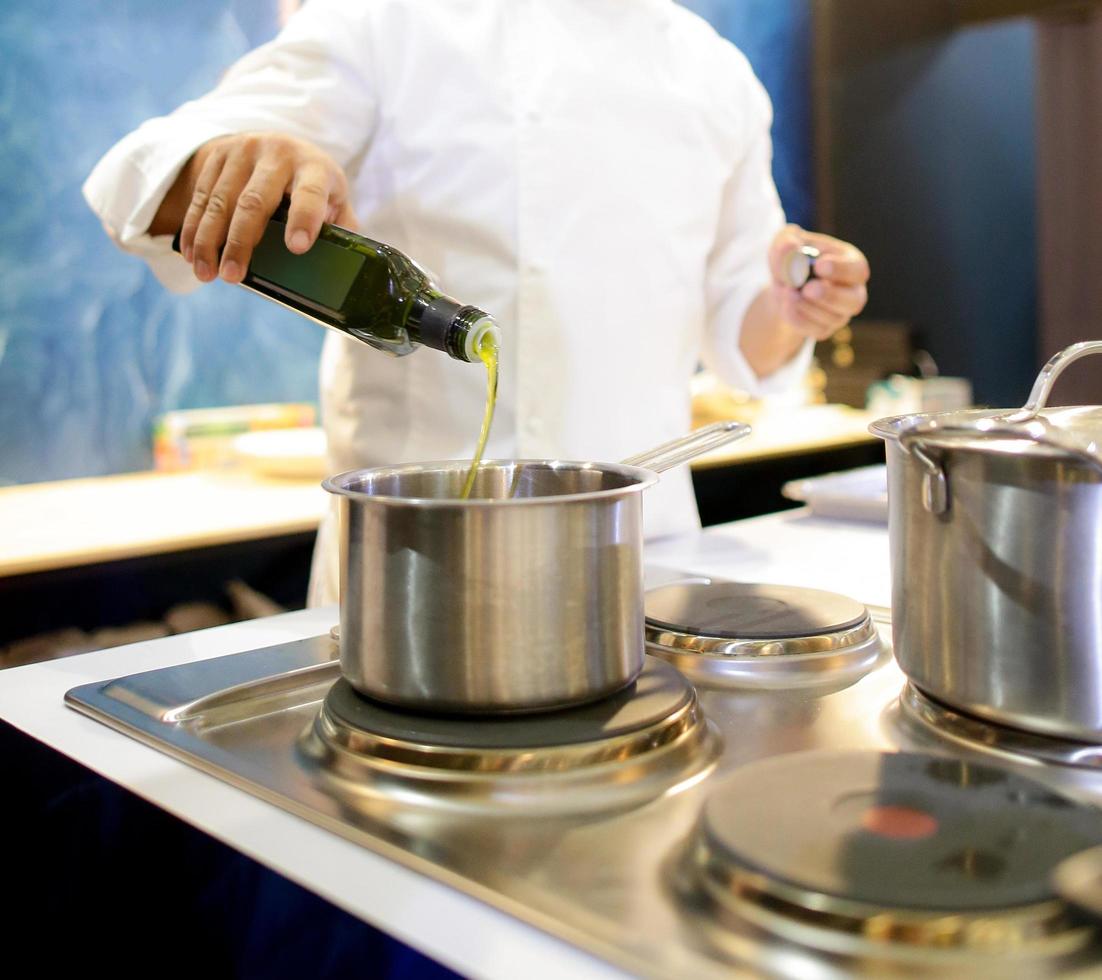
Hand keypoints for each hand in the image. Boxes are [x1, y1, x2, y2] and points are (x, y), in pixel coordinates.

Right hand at [153, 132, 357, 283]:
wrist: (275, 144)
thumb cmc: (311, 184)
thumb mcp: (333, 198)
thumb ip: (340, 227)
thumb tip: (346, 268)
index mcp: (314, 168)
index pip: (310, 193)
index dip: (304, 219)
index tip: (297, 248)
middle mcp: (277, 154)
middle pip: (254, 202)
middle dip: (241, 242)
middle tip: (233, 277)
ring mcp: (243, 152)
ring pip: (221, 201)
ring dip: (209, 241)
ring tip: (207, 274)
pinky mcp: (217, 156)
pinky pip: (201, 196)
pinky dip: (194, 229)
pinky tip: (192, 255)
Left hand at [768, 225, 869, 340]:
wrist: (782, 286)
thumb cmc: (791, 258)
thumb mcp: (785, 241)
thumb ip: (787, 240)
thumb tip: (790, 247)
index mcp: (851, 263)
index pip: (857, 269)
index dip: (840, 269)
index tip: (819, 266)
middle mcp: (852, 291)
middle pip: (854, 300)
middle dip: (830, 296)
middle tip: (807, 289)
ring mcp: (840, 314)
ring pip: (832, 318)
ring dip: (806, 306)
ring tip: (787, 291)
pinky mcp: (824, 330)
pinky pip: (815, 330)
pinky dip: (797, 318)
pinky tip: (785, 304)